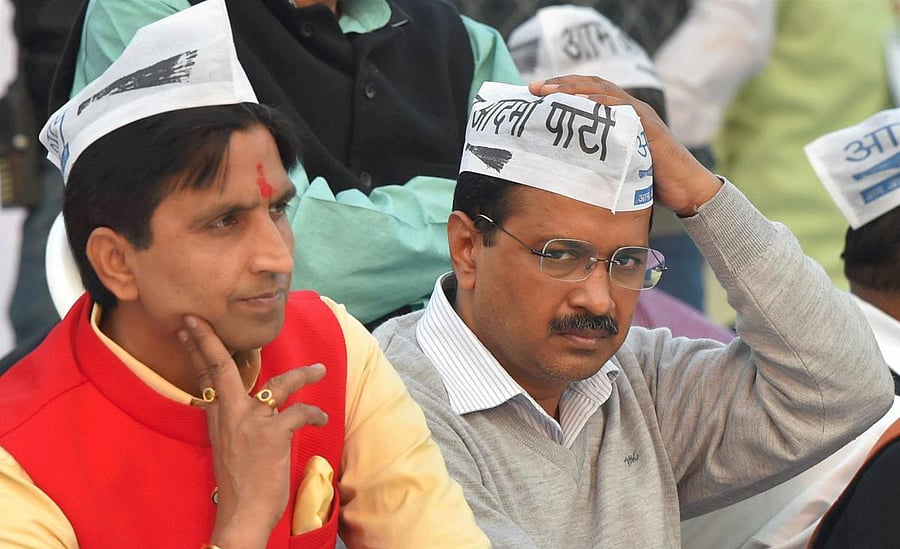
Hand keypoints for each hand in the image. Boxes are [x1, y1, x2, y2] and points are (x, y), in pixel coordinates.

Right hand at [178, 314, 328, 547]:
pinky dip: (315, 413)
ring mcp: (251, 423)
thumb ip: (229, 419)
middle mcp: (231, 415)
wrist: (242, 514)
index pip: (205, 375)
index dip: (198, 348)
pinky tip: (322, 418)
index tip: (189, 324)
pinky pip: (299, 412)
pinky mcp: (273, 435)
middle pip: (219, 368)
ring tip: (320, 369)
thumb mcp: (225, 444)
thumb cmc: (240, 482)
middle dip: (210, 340)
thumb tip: (231, 401)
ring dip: (304, 374)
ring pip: (279, 385)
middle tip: (202, 318)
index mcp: (218, 417)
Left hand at [528, 75, 722, 215]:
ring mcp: (641, 116)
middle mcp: (630, 109)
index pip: (588, 91)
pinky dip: (601, 105)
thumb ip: (595, 158)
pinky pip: (622, 110)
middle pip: (592, 85)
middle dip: (561, 84)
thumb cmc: (651, 180)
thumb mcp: (616, 165)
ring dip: (575, 90)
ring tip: (550, 93)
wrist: (687, 190)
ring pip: (604, 93)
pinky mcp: (649, 128)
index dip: (563, 88)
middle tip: (534, 88)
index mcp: (621, 115)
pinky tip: (580, 106)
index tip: (536, 92)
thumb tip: (562, 168)